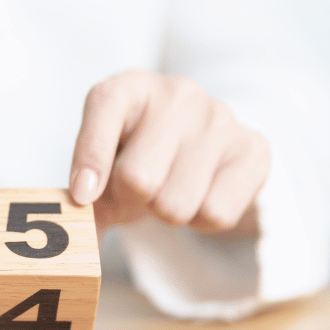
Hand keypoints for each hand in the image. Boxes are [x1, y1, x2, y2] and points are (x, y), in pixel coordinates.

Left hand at [69, 69, 270, 234]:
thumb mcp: (99, 163)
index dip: (90, 161)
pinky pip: (217, 214)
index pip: (104, 111)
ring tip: (169, 188)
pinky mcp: (254, 148)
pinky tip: (199, 194)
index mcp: (127, 86)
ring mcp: (219, 116)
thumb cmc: (134, 156)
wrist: (195, 147)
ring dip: (166, 212)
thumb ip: (78, 194)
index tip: (84, 195)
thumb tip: (75, 243)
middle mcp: (176, 92)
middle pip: (138, 178)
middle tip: (137, 189)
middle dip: (131, 198)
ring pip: (177, 203)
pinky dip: (200, 220)